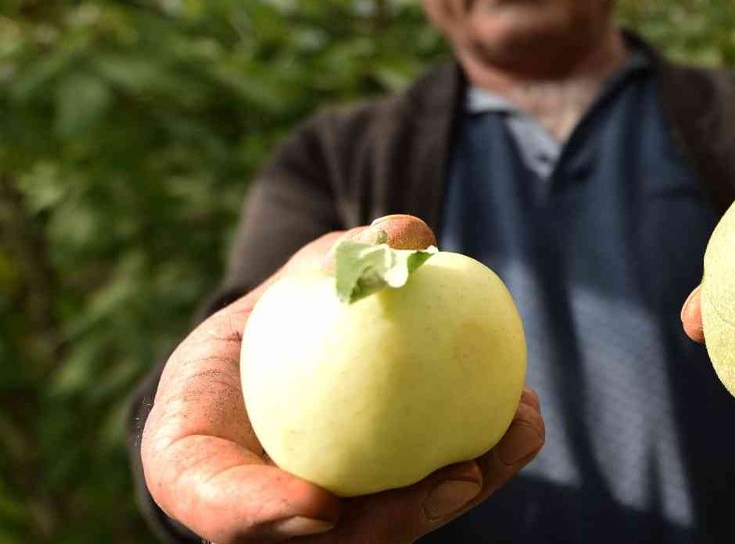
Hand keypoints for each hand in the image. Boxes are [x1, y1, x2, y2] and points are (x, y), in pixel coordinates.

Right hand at [140, 216, 544, 542]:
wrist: (280, 357)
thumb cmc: (268, 320)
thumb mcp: (284, 285)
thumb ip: (332, 264)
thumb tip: (406, 232)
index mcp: (199, 464)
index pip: (218, 505)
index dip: (263, 516)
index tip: (321, 504)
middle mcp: (262, 507)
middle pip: (326, 540)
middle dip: (397, 522)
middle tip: (457, 477)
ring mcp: (322, 514)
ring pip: (390, 525)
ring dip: (462, 490)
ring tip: (519, 434)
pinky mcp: (379, 502)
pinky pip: (428, 489)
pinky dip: (482, 458)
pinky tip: (525, 415)